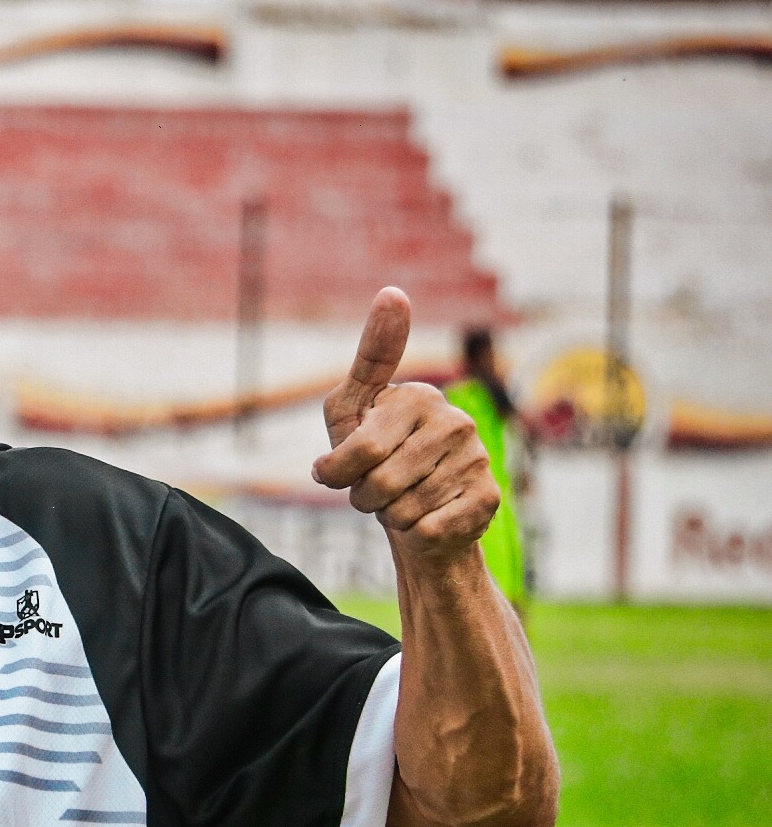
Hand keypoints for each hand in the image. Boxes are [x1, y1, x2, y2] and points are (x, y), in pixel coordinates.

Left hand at [311, 288, 497, 564]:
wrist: (416, 517)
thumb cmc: (374, 460)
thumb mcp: (350, 412)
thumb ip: (365, 365)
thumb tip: (394, 292)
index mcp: (417, 396)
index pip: (362, 446)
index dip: (338, 470)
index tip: (353, 407)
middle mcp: (454, 420)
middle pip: (378, 479)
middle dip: (361, 496)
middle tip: (372, 490)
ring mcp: (476, 458)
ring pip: (402, 508)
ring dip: (388, 516)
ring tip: (398, 502)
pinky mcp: (488, 496)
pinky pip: (429, 528)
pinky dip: (414, 534)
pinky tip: (426, 520)